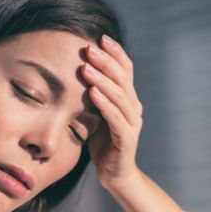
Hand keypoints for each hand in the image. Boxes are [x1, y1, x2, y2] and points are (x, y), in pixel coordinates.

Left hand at [82, 35, 143, 190]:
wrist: (114, 174)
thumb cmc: (102, 143)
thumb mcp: (97, 114)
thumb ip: (93, 95)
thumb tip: (76, 70)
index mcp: (128, 99)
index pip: (126, 70)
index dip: (115, 53)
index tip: (99, 37)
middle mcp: (134, 108)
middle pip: (123, 78)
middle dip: (106, 61)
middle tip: (89, 48)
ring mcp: (132, 123)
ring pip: (119, 96)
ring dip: (102, 79)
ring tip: (86, 67)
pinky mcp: (127, 139)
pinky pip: (115, 117)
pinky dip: (104, 103)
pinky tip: (92, 92)